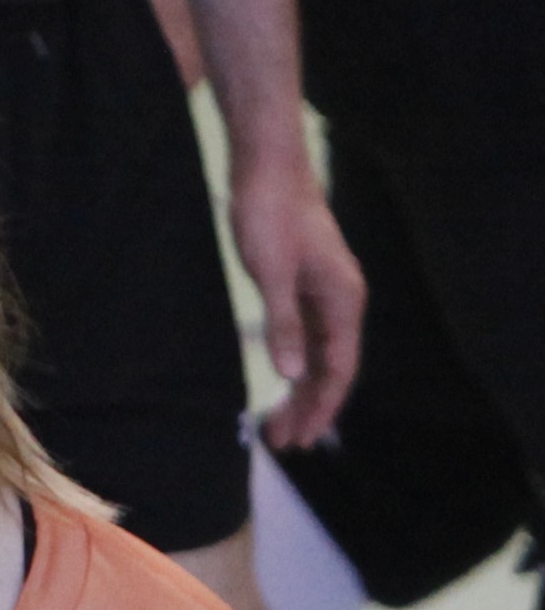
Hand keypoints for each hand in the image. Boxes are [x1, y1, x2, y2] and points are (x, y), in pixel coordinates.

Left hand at [230, 163, 365, 450]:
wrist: (266, 166)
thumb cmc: (270, 213)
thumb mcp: (272, 273)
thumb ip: (284, 325)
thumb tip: (293, 375)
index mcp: (343, 300)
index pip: (340, 369)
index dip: (323, 408)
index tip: (304, 439)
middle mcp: (340, 300)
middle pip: (331, 369)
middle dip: (309, 408)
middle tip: (283, 444)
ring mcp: (323, 294)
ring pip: (318, 357)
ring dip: (301, 392)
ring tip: (277, 426)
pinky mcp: (304, 287)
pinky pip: (306, 340)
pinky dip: (294, 366)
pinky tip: (281, 384)